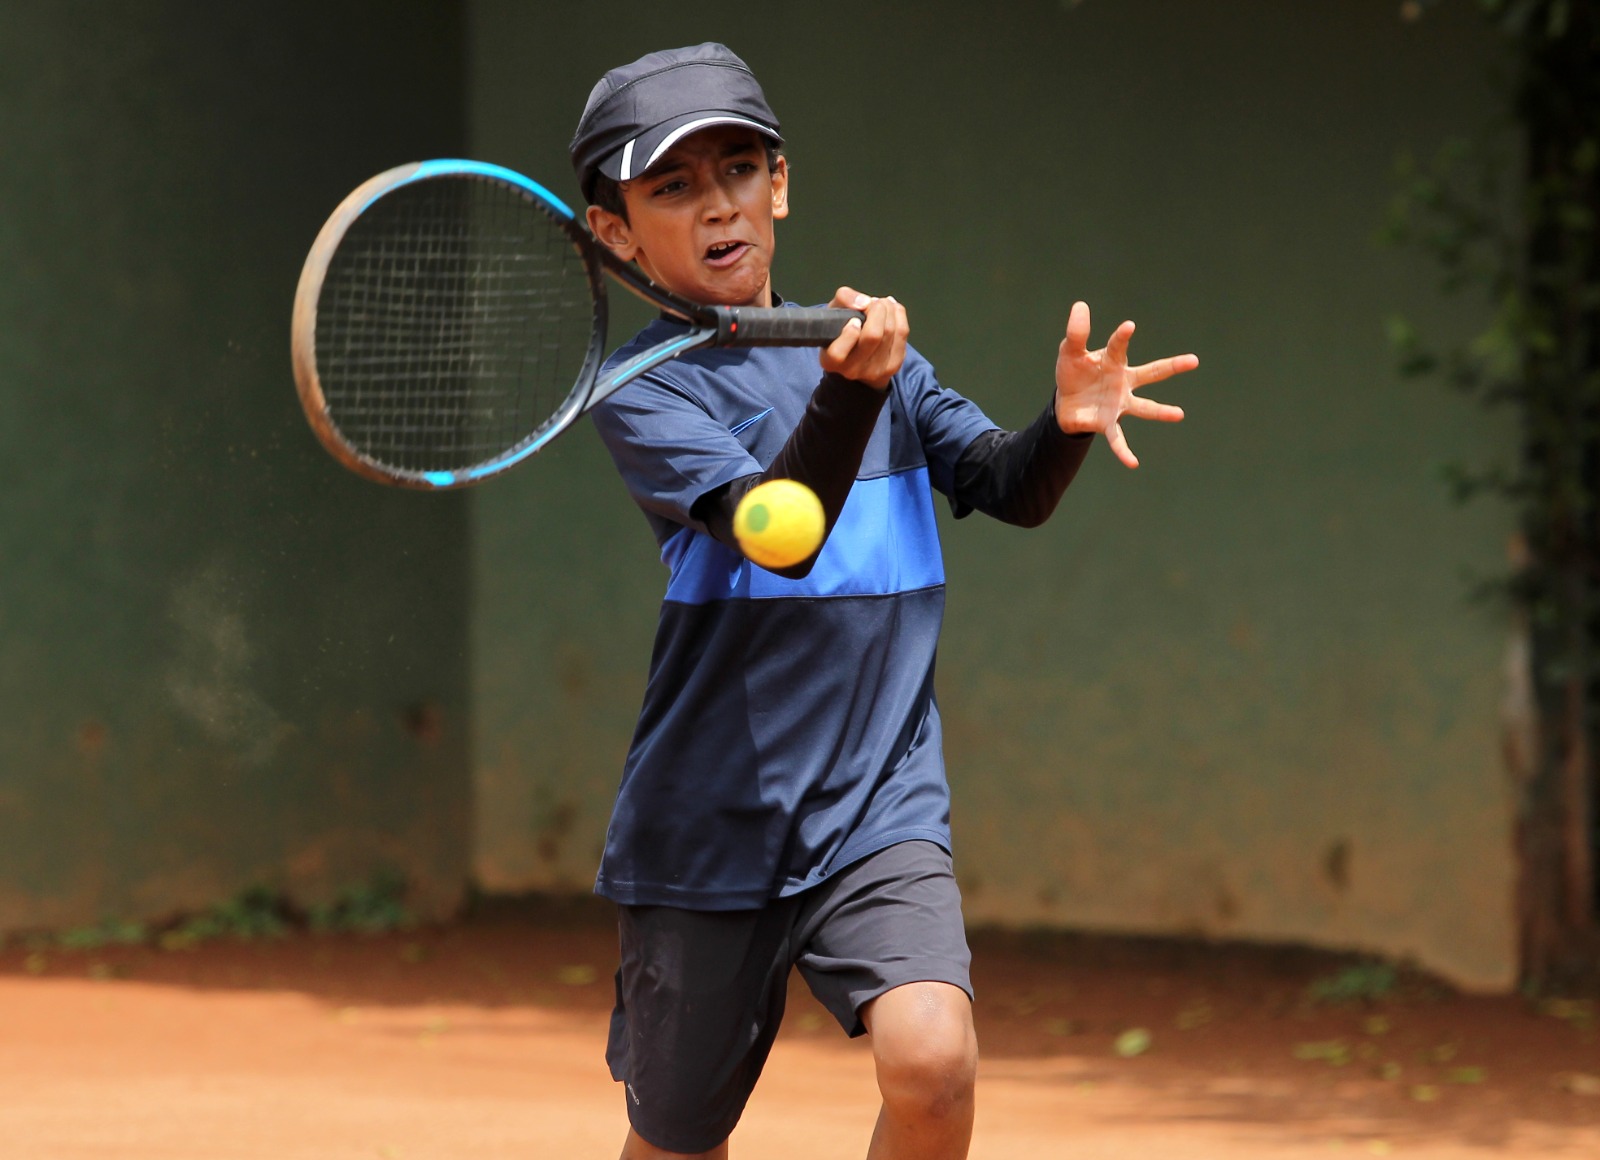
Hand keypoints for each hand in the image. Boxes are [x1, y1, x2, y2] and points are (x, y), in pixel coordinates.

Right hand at [819, 286, 907, 390]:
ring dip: (889, 310)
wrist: (857, 352)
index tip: (854, 320)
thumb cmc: (841, 327)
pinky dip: (899, 315)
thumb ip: (844, 299)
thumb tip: (864, 302)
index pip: (838, 353)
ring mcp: (874, 371)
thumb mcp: (834, 310)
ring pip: (890, 332)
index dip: (849, 333)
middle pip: (873, 336)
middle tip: (874, 302)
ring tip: (882, 304)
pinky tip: (893, 309)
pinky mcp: (893, 366)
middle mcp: (852, 370)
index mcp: (831, 361)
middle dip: (877, 310)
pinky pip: (902, 334)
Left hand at [1054, 300, 1195, 467]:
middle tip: (1194, 361)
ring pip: (1144, 408)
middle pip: (1151, 373)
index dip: (1122, 337)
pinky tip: (1133, 464)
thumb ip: (1076, 333)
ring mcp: (1120, 404)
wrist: (1066, 403)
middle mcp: (1124, 382)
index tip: (1128, 327)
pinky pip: (1118, 439)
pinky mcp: (1109, 423)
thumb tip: (1080, 305)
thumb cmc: (1074, 373)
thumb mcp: (1070, 352)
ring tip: (1179, 414)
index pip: (1118, 346)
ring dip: (1160, 412)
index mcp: (1114, 361)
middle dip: (1172, 366)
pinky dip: (1124, 452)